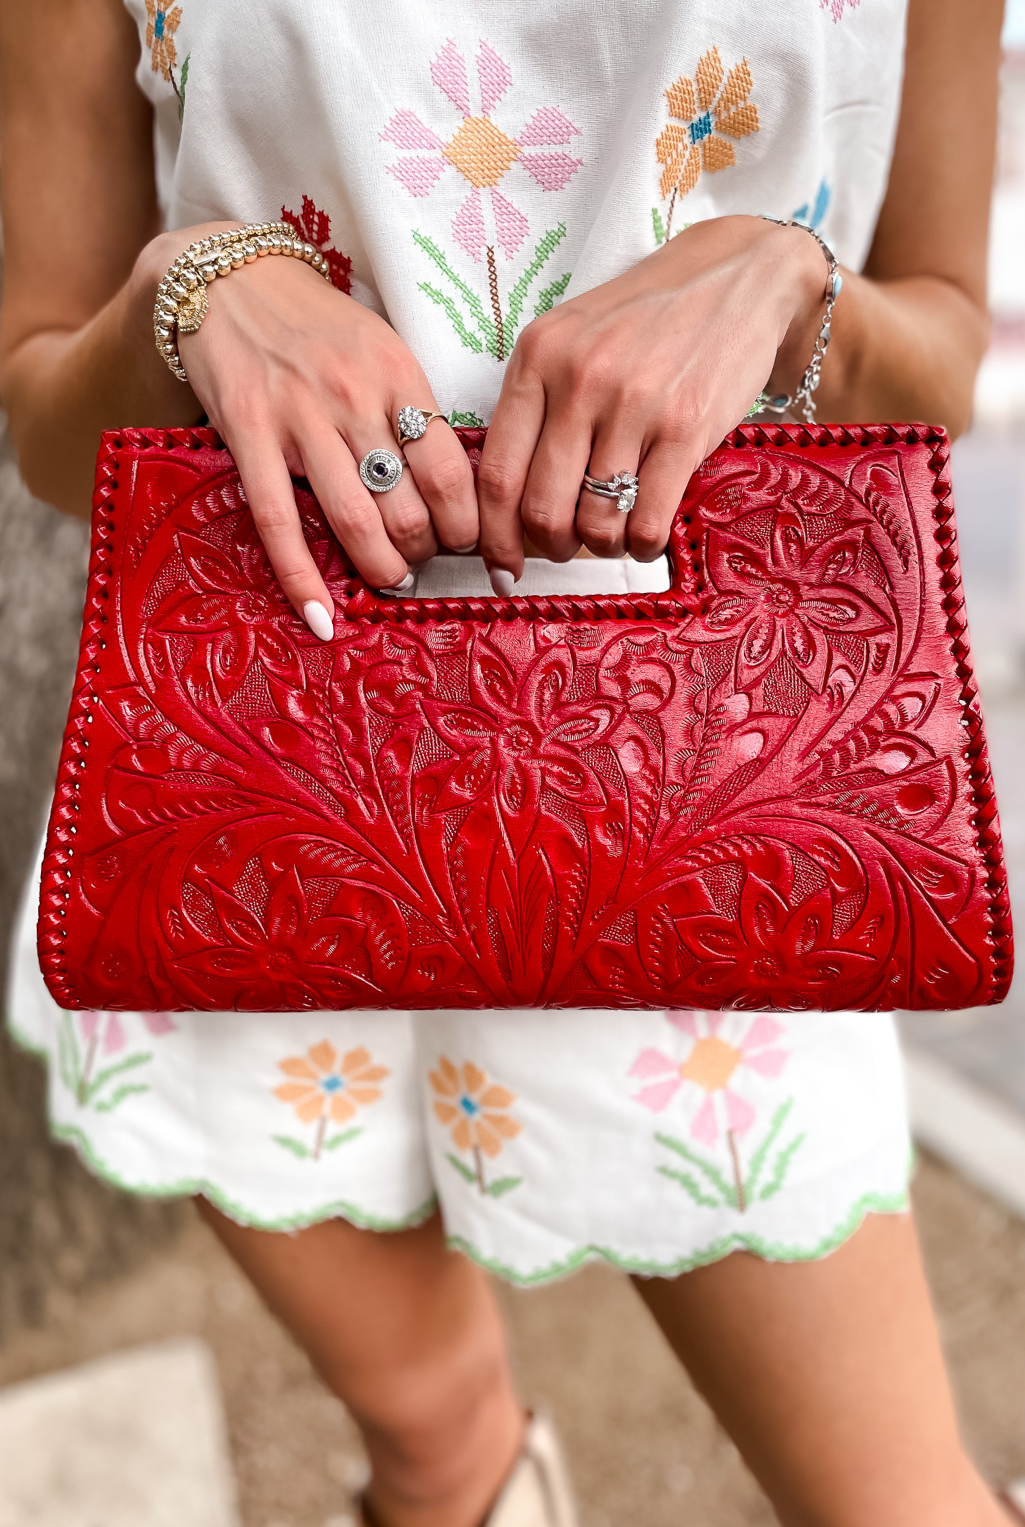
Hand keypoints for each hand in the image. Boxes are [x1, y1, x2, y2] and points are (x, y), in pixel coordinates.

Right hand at [143, 225, 478, 636]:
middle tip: (426, 563)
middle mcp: (354, 396)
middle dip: (427, 552)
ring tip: (392, 581)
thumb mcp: (380, 349)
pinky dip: (302, 578)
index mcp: (398, 374)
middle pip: (409, 505)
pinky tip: (321, 616)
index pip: (452, 472)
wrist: (227, 277)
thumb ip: (411, 409)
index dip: (467, 525)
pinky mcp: (248, 433)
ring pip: (356, 520)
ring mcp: (299, 417)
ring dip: (382, 567)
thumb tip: (452, 486)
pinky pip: (280, 522)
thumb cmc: (316, 325)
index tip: (470, 546)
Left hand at [477, 215, 828, 588]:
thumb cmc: (648, 319)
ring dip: (602, 546)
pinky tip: (648, 534)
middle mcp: (579, 379)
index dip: (494, 535)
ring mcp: (633, 404)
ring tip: (614, 534)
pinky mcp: (686, 428)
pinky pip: (648, 520)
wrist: (737, 276)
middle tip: (566, 547)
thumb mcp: (573, 339)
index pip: (496, 472)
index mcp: (537, 358)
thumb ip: (538, 406)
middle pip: (541, 508)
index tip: (501, 565)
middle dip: (550, 546)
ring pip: (595, 522)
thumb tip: (510, 503)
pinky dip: (644, 545)